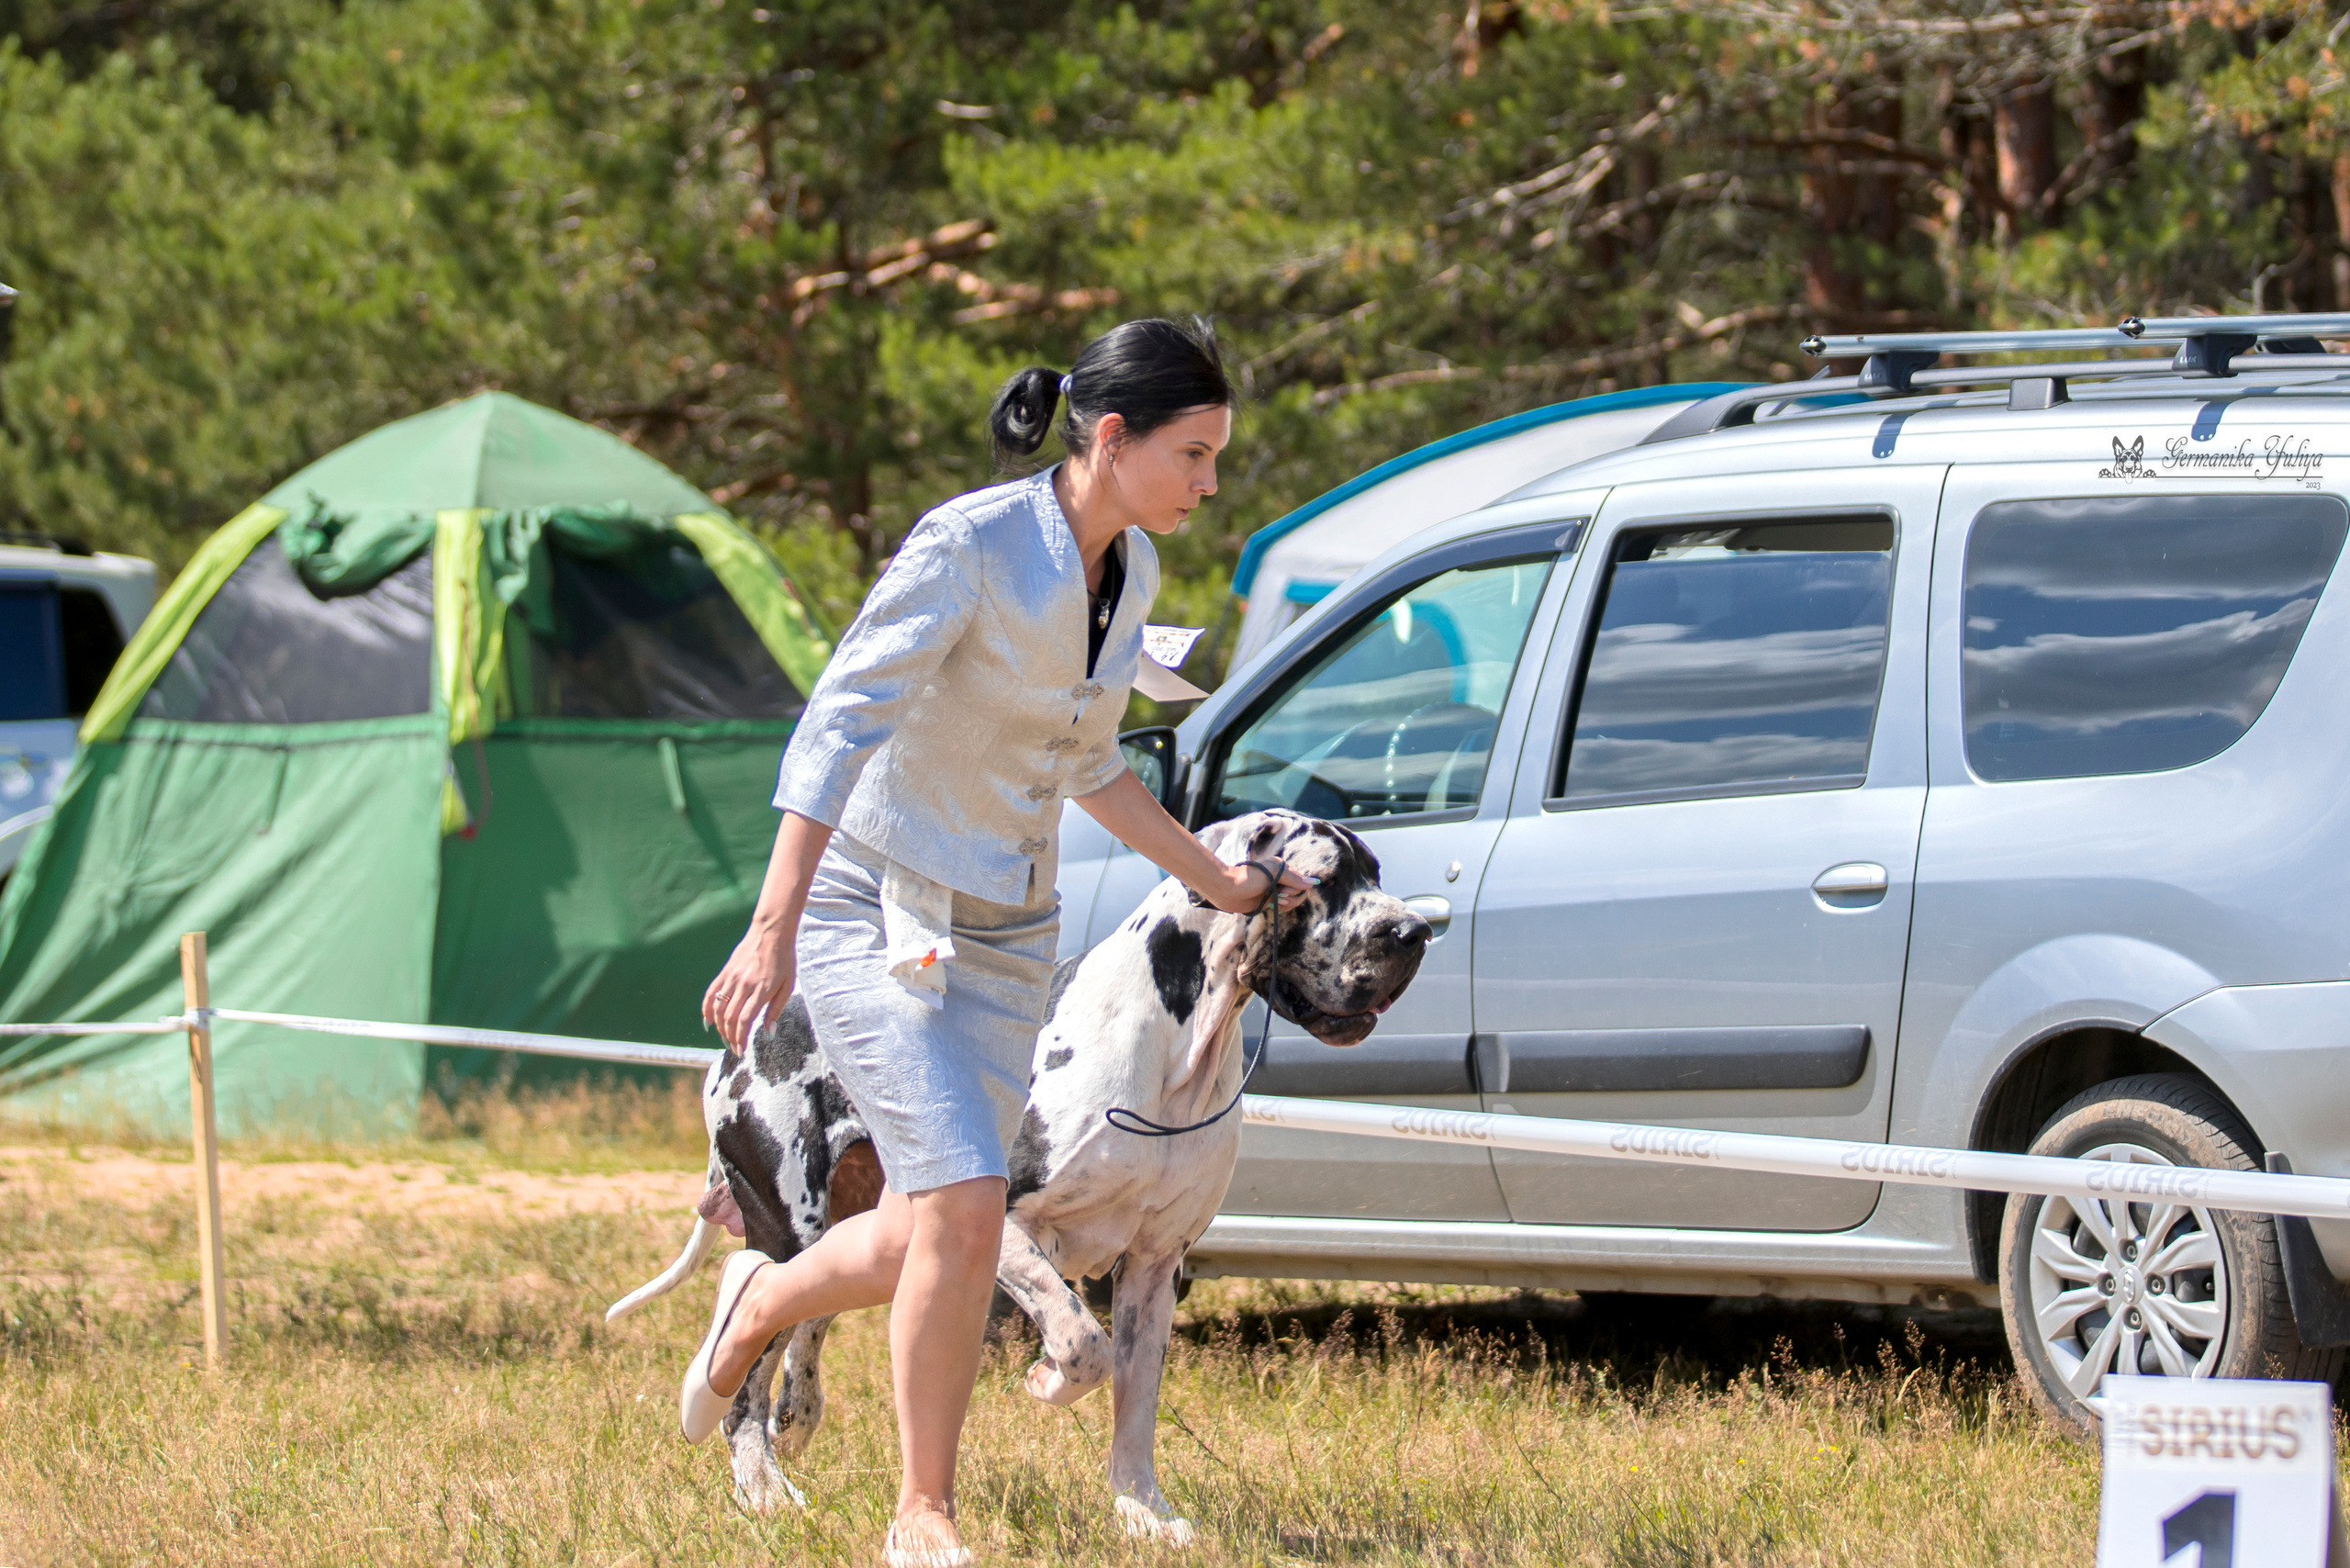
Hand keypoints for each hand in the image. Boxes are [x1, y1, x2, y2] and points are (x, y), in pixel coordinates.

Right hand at [703, 925, 794, 1050]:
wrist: (771, 932)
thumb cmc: (784, 960)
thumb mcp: (788, 986)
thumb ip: (776, 1010)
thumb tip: (768, 1033)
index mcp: (761, 990)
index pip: (744, 1020)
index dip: (740, 1038)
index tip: (741, 1051)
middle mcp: (743, 984)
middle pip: (729, 1017)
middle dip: (729, 1037)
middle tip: (733, 1047)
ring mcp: (732, 977)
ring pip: (718, 1008)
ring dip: (719, 1027)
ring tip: (725, 1037)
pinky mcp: (725, 971)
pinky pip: (711, 993)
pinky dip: (706, 1009)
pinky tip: (708, 1021)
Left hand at [1202, 858, 1315, 915]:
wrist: (1228, 889)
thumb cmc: (1249, 878)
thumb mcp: (1273, 873)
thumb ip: (1294, 878)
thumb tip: (1314, 883)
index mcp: (1283, 869)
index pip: (1301, 882)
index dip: (1296, 888)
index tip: (1284, 889)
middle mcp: (1281, 880)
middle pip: (1299, 893)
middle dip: (1291, 897)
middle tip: (1278, 896)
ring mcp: (1275, 892)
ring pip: (1292, 901)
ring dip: (1286, 904)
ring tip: (1273, 902)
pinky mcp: (1269, 903)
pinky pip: (1283, 908)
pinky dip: (1281, 909)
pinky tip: (1271, 907)